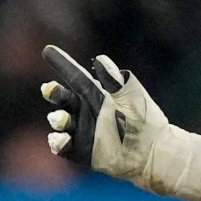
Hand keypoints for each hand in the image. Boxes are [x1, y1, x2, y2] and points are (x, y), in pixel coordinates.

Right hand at [40, 46, 200, 200]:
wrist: (154, 150)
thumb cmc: (144, 119)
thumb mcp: (131, 96)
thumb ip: (114, 81)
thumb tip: (99, 60)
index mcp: (94, 93)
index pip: (74, 75)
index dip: (61, 63)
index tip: (47, 50)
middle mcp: (83, 110)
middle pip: (62, 98)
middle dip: (53, 93)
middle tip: (49, 89)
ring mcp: (80, 131)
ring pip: (59, 122)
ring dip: (57, 119)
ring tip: (62, 119)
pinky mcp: (80, 151)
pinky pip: (62, 146)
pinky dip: (57, 142)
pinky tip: (60, 139)